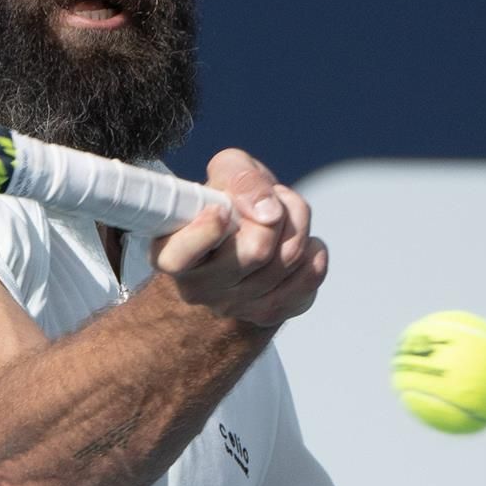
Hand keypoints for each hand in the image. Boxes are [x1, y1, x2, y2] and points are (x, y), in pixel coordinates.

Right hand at [152, 148, 329, 326]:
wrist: (242, 237)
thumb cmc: (227, 202)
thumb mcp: (225, 172)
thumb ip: (240, 178)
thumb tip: (268, 212)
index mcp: (171, 253)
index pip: (181, 256)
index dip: (207, 230)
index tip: (221, 209)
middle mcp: (198, 288)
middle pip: (256, 251)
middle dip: (277, 212)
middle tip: (271, 200)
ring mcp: (235, 306)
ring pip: (290, 259)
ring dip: (298, 223)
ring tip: (283, 214)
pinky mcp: (271, 314)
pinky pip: (311, 277)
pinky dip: (314, 250)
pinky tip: (298, 241)